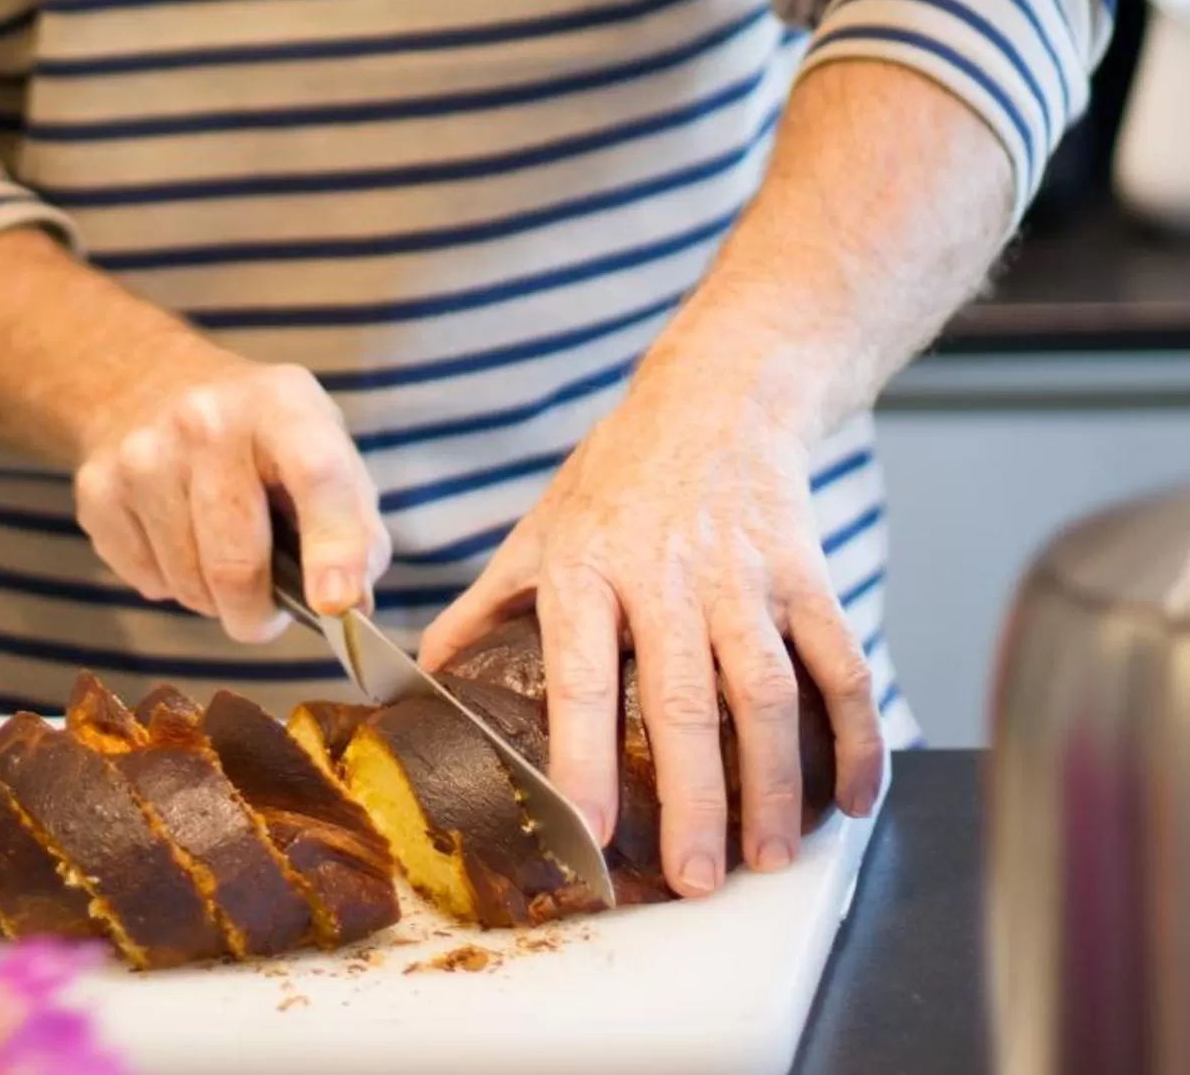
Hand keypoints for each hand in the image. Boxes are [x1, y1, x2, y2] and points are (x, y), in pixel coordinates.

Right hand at [74, 331, 390, 643]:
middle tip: (267, 607)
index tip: (337, 604)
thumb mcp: (322, 446)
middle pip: (237, 563)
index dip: (334, 545)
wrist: (145, 382)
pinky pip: (147, 583)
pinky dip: (171, 583)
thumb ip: (355, 526)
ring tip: (220, 552)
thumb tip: (351, 607)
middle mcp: (207, 421)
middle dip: (258, 612)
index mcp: (283, 404)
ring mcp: (143, 454)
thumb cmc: (257, 435)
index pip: (316, 474)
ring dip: (214, 599)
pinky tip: (177, 535)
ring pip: (190, 586)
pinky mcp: (98, 489)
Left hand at [417, 367, 884, 897]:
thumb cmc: (619, 474)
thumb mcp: (542, 527)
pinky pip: (840, 663)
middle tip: (697, 882)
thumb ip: (487, 606)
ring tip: (770, 857)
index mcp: (588, 567)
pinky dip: (857, 735)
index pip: (581, 674)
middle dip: (695, 799)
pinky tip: (855, 799)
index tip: (590, 834)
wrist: (716, 396)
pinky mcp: (806, 572)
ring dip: (774, 783)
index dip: (583, 756)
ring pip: (767, 692)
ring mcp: (743, 574)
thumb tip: (421, 679)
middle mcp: (666, 574)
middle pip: (686, 701)